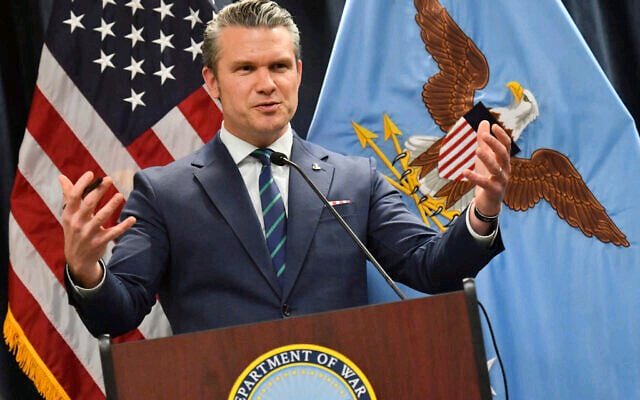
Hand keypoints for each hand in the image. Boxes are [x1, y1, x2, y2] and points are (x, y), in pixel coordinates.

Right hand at [59, 171, 135, 286]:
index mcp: (69, 214)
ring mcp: (88, 233)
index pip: (74, 196)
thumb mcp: (69, 216)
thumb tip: (61, 177)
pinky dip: (124, 226)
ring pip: (101, 217)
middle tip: (109, 179)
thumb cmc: (75, 231)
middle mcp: (77, 223)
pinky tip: (133, 219)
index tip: (91, 174)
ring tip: (121, 195)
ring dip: (111, 205)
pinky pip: (113, 233)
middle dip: (99, 191)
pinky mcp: (100, 242)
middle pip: (88, 204)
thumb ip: (68, 196)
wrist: (77, 259)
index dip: (81, 184)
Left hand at [462, 120, 510, 232]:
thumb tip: (484, 121)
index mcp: (504, 161)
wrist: (489, 202)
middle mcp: (505, 170)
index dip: (502, 136)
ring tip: (477, 151)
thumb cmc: (488, 177)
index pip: (506, 146)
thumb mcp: (485, 158)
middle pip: (503, 155)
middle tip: (484, 136)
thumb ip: (484, 141)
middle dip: (495, 145)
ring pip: (496, 169)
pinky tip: (465, 172)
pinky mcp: (494, 192)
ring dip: (487, 159)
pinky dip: (475, 177)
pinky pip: (485, 183)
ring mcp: (501, 181)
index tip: (494, 126)